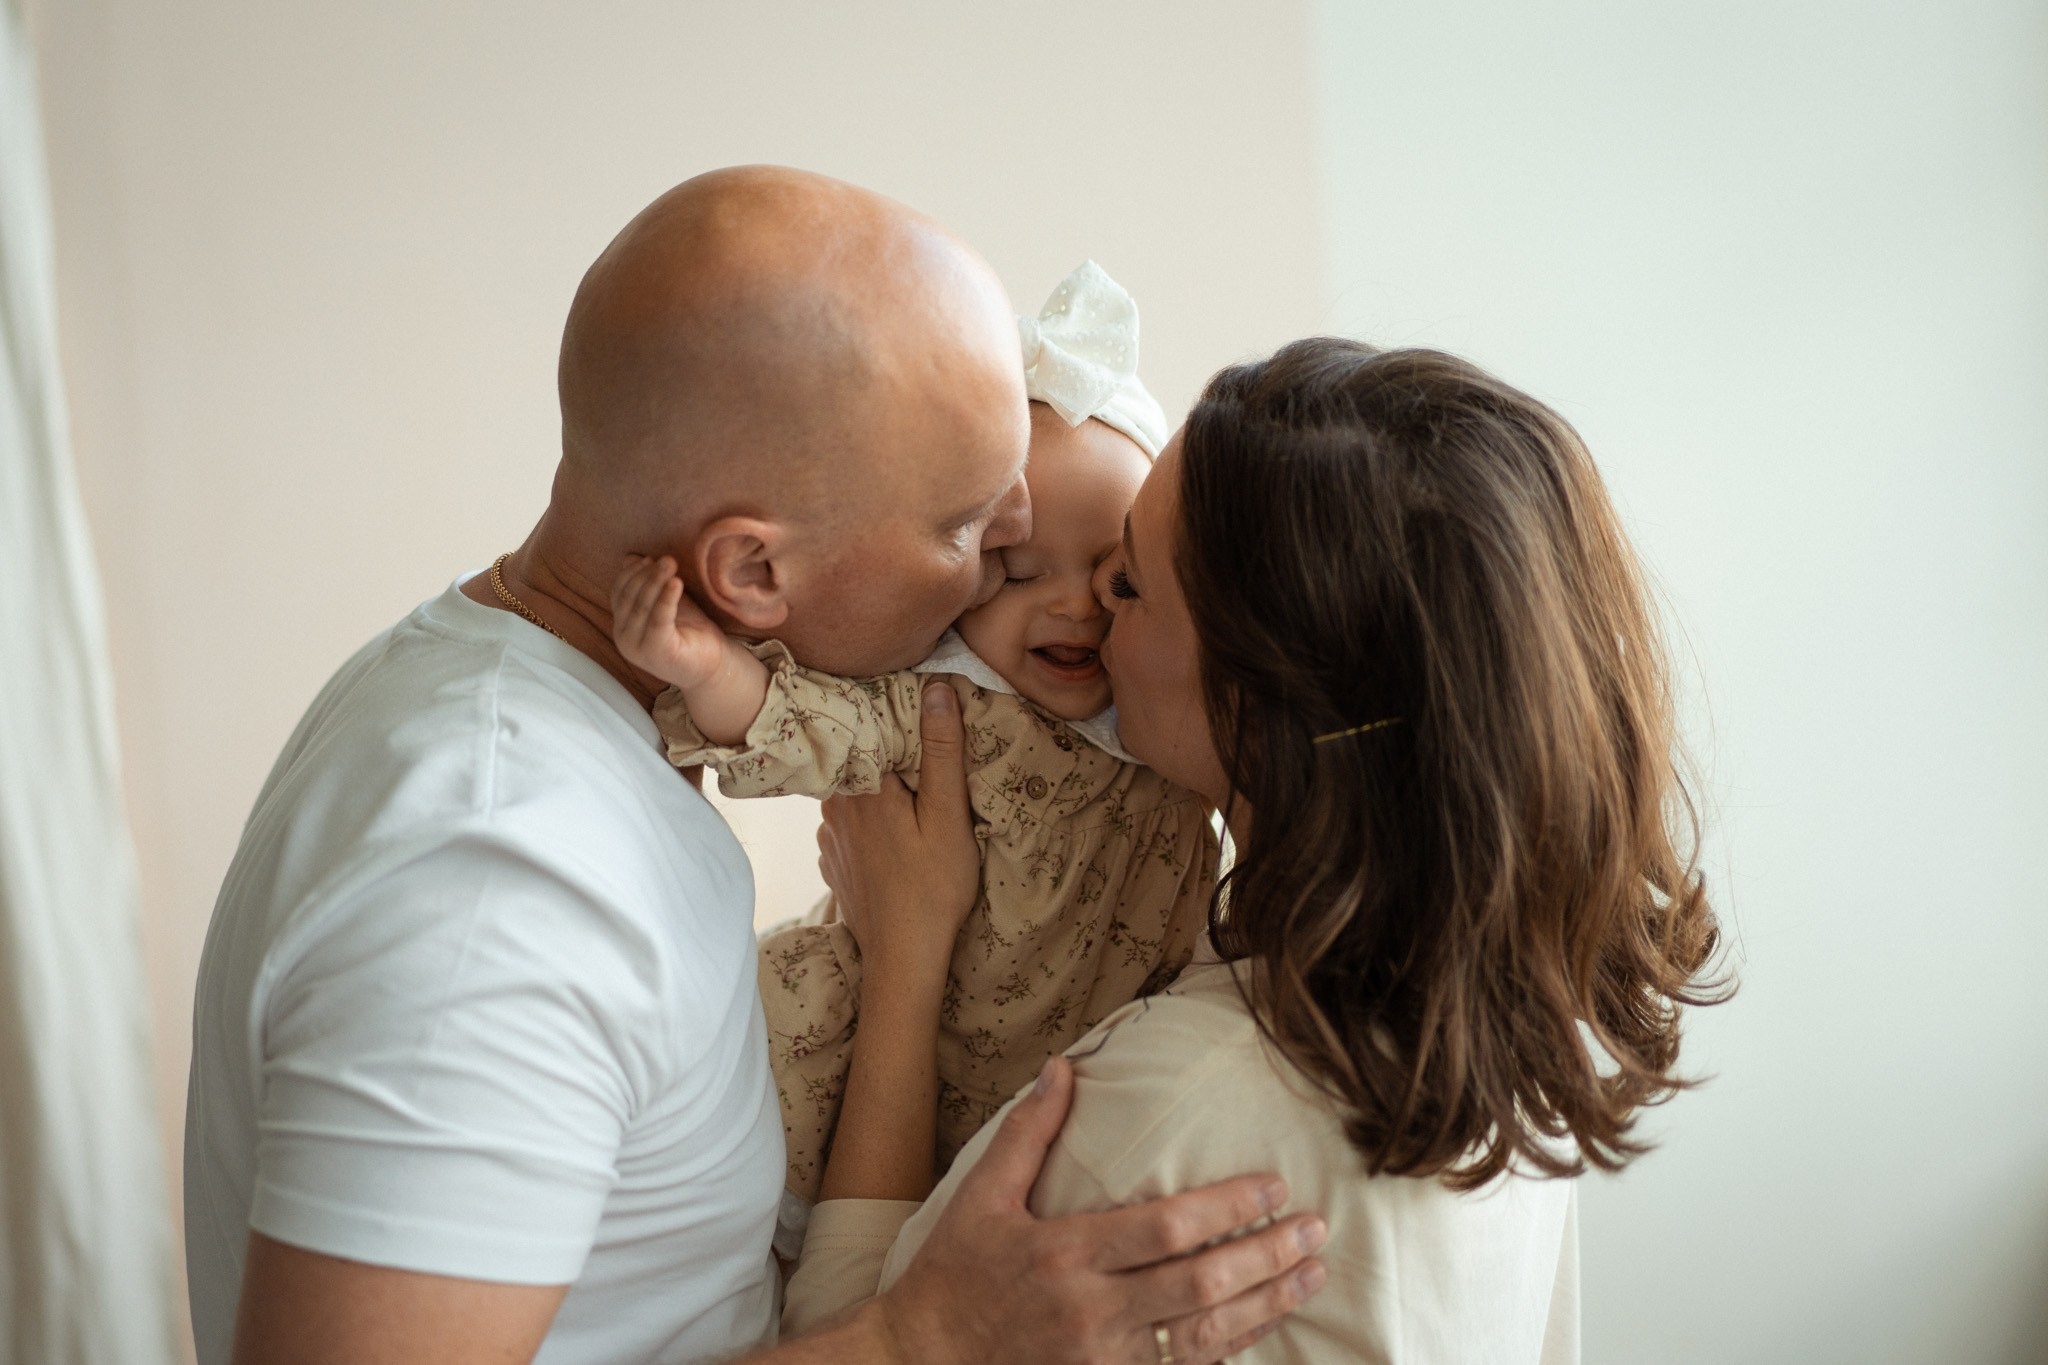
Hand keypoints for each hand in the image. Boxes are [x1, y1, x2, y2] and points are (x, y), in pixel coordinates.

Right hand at [610, 554, 730, 691]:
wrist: (713, 664)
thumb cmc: (690, 631)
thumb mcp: (666, 602)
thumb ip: (649, 583)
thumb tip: (630, 557)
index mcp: (622, 625)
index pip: (618, 593)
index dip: (631, 573)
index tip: (649, 558)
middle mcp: (623, 638)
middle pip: (629, 598)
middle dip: (646, 575)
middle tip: (666, 559)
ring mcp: (637, 648)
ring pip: (641, 607)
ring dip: (655, 581)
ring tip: (671, 563)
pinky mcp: (656, 653)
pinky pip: (659, 620)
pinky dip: (666, 599)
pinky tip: (676, 583)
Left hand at [817, 680, 980, 980]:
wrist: (903, 959)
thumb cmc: (934, 888)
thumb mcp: (949, 815)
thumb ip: (941, 751)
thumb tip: (935, 689)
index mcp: (863, 786)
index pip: (868, 727)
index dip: (890, 712)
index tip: (909, 700)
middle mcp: (834, 805)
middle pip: (857, 758)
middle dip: (883, 748)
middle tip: (916, 744)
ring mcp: (829, 836)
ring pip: (850, 790)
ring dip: (873, 783)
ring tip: (905, 784)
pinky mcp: (833, 861)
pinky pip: (846, 822)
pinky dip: (865, 816)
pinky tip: (889, 829)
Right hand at [874, 1056, 1325, 1364]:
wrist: (922, 1362)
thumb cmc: (954, 1276)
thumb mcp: (981, 1197)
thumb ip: (1027, 1133)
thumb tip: (1061, 1068)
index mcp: (1065, 1253)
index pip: (1165, 1228)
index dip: (1227, 1208)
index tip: (1274, 1187)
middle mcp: (1092, 1310)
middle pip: (1199, 1284)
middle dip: (1266, 1256)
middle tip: (1316, 1231)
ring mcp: (1104, 1360)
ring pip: (1203, 1334)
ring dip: (1265, 1305)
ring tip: (1311, 1276)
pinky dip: (1230, 1349)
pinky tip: (1264, 1326)